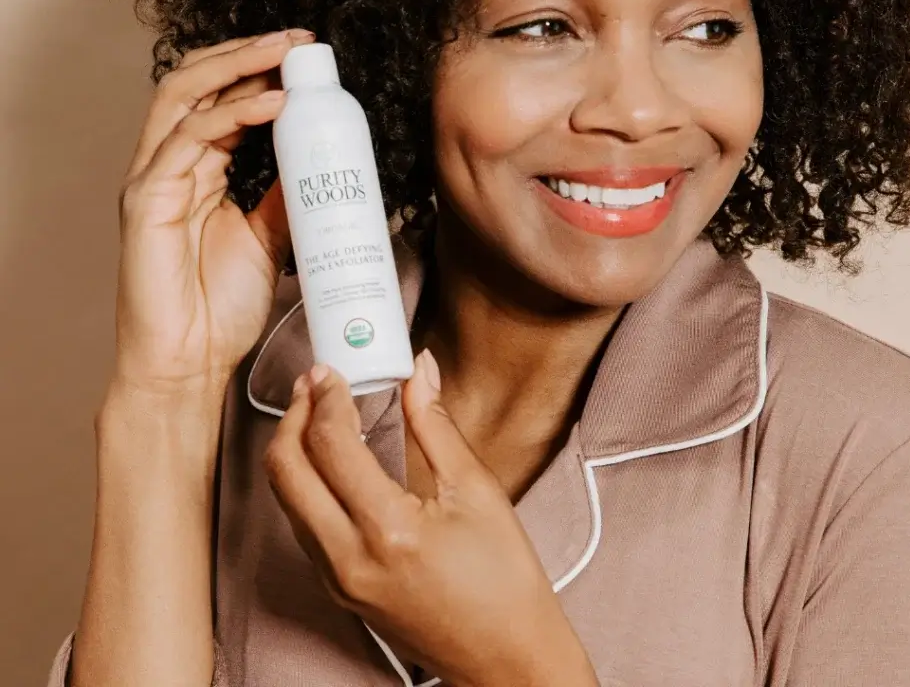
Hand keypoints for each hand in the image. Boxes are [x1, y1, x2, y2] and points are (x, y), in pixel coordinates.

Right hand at [112, 28, 315, 396]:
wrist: (191, 362)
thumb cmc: (221, 307)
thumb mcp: (270, 237)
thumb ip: (285, 196)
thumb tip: (319, 162)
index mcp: (196, 168)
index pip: (221, 97)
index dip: (259, 69)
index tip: (308, 56)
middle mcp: (170, 164)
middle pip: (199, 82)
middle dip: (249, 52)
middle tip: (300, 40)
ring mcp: (154, 178)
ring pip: (187, 96)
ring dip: (239, 65)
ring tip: (287, 52)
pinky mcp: (147, 200)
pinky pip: (189, 140)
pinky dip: (233, 116)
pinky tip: (273, 105)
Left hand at [263, 351, 597, 686]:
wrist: (507, 659)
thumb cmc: (504, 582)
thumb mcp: (477, 490)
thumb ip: (435, 423)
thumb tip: (419, 371)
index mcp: (388, 529)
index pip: (331, 444)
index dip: (327, 396)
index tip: (334, 370)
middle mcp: (349, 559)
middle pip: (285, 472)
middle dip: (293, 416)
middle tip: (315, 383)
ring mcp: (338, 580)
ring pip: (286, 500)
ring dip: (293, 449)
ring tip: (320, 412)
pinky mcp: (339, 590)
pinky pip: (302, 526)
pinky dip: (305, 483)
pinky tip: (331, 460)